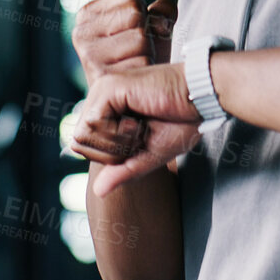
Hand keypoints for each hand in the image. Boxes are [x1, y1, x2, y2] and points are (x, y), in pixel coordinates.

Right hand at [72, 0, 176, 84]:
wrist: (128, 106)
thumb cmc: (140, 61)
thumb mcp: (151, 31)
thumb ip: (161, 13)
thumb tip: (162, 15)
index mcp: (87, 15)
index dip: (145, 14)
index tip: (134, 34)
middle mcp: (81, 33)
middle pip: (136, 14)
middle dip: (146, 34)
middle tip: (136, 54)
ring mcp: (89, 55)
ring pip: (140, 37)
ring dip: (147, 53)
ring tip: (136, 66)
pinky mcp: (101, 77)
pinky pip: (142, 62)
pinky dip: (147, 70)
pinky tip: (136, 79)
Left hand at [73, 64, 201, 197]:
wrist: (200, 101)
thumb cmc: (181, 122)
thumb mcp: (149, 155)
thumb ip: (123, 170)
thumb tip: (98, 192)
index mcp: (106, 111)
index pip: (83, 146)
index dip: (109, 156)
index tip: (138, 142)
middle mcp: (99, 98)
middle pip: (79, 142)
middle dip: (111, 151)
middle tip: (140, 135)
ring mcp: (102, 90)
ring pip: (84, 134)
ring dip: (116, 142)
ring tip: (140, 127)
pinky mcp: (109, 87)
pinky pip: (94, 124)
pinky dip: (117, 133)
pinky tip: (138, 122)